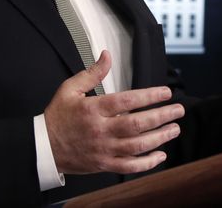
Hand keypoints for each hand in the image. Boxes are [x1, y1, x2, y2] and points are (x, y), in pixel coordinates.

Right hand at [44, 51, 184, 173]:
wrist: (43, 147)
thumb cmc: (58, 116)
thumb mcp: (70, 89)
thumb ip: (92, 73)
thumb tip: (107, 55)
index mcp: (93, 109)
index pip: (126, 101)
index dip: (149, 96)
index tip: (165, 92)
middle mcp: (101, 130)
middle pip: (137, 124)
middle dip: (161, 116)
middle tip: (178, 110)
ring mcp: (103, 149)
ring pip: (137, 145)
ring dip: (159, 137)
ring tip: (174, 128)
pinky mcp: (104, 164)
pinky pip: (129, 166)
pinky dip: (147, 162)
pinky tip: (160, 154)